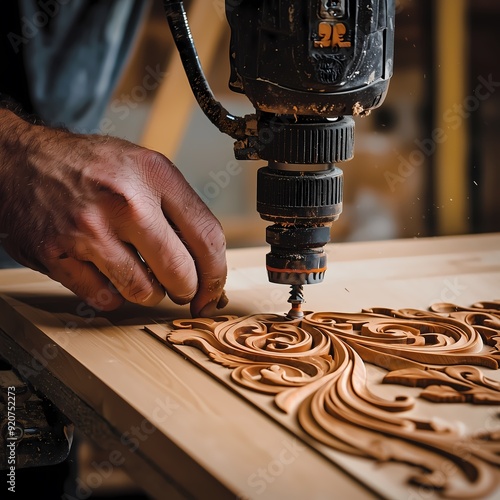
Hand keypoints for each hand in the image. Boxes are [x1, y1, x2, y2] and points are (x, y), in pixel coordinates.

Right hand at [0, 110, 226, 315]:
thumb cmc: (89, 167)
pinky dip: (113, 295)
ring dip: (149, 294)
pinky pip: (104, 298)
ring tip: (142, 277)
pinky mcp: (58, 254)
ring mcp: (88, 230)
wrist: (21, 160)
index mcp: (154, 175)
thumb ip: (178, 208)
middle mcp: (124, 201)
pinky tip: (109, 276)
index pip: (207, 237)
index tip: (213, 290)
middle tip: (181, 289)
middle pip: (180, 272)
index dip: (217, 274)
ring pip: (143, 292)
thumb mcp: (143, 166)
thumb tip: (207, 262)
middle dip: (186, 290)